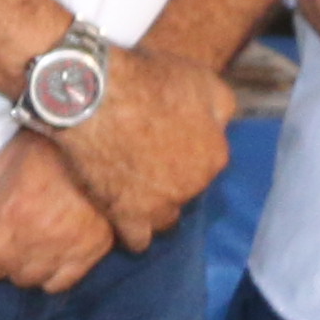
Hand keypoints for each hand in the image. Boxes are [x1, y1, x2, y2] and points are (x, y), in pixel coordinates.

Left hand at [0, 130, 116, 296]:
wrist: (116, 147)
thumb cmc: (56, 146)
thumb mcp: (7, 158)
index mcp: (7, 216)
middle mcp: (33, 241)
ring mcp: (64, 251)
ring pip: (22, 280)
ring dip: (11, 268)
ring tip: (17, 244)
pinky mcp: (90, 255)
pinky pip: (58, 284)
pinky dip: (44, 277)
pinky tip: (43, 258)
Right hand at [42, 42, 235, 247]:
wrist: (96, 96)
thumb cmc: (148, 81)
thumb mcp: (202, 79)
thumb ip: (221, 107)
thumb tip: (222, 124)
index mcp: (215, 155)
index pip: (208, 162)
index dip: (187, 151)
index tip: (168, 141)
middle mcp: (192, 186)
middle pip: (186, 192)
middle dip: (172, 179)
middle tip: (147, 160)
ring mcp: (159, 205)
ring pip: (166, 221)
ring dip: (157, 208)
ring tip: (136, 191)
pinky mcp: (125, 216)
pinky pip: (137, 240)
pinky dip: (133, 233)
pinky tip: (124, 220)